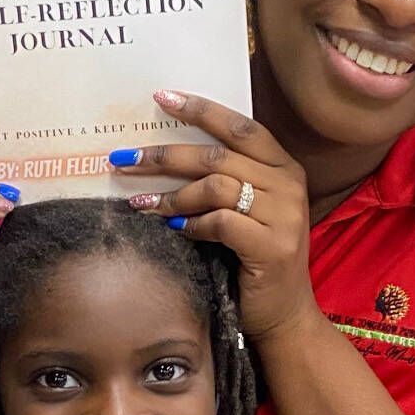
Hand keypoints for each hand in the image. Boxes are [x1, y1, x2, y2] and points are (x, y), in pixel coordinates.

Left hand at [112, 90, 316, 346]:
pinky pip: (220, 222)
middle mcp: (289, 185)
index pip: (240, 127)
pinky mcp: (273, 246)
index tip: (161, 98)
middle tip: (125, 157)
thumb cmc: (255, 261)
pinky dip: (192, 224)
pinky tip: (176, 230)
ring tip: (143, 203)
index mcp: (284, 168)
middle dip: (165, 154)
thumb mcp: (245, 212)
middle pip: (219, 154)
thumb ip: (223, 180)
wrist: (285, 316)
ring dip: (173, 194)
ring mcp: (285, 215)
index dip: (201, 110)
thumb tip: (164, 154)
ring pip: (216, 185)